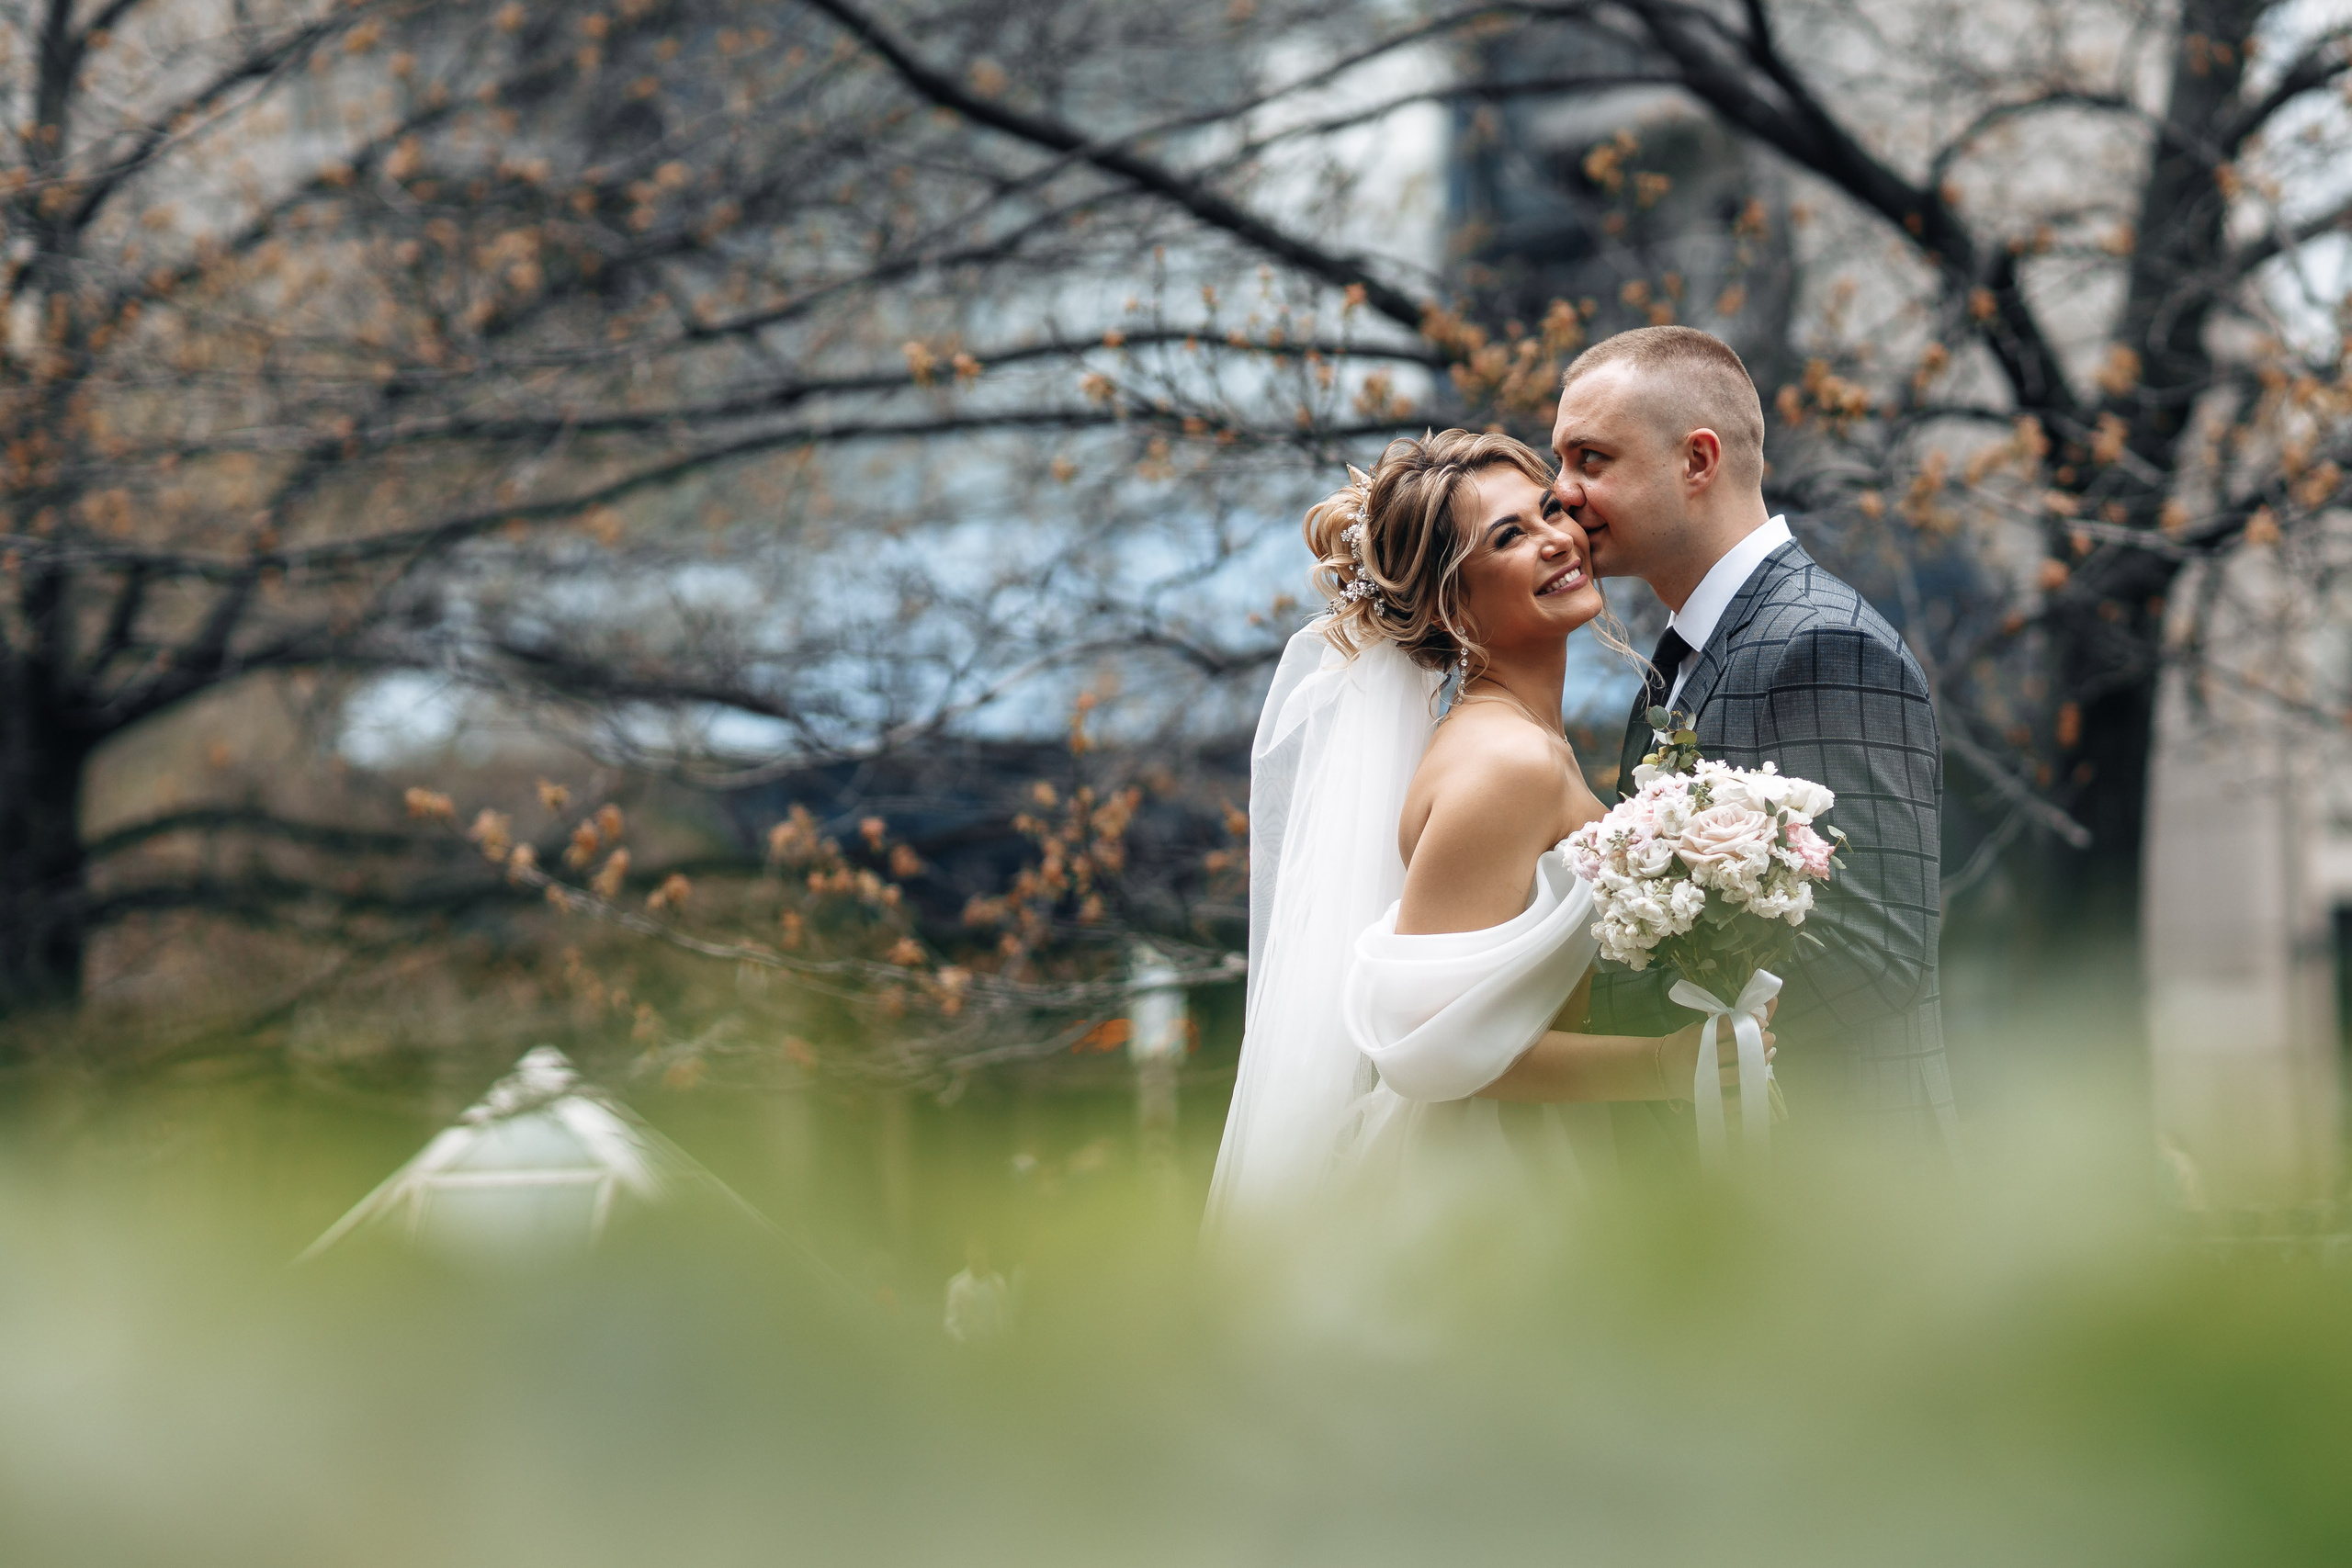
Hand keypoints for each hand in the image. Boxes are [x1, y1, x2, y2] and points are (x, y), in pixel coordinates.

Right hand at [1658, 1023, 1777, 1096]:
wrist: (1660, 1069)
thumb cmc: (1684, 1044)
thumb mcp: (1700, 1028)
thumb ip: (1725, 1021)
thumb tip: (1760, 1006)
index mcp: (1698, 1038)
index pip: (1727, 1026)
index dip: (1749, 1022)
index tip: (1763, 1021)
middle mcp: (1701, 1058)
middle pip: (1737, 1049)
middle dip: (1760, 1042)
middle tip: (1770, 1037)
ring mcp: (1704, 1079)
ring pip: (1739, 1073)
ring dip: (1759, 1062)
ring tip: (1769, 1053)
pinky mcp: (1707, 1096)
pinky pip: (1731, 1099)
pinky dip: (1746, 1092)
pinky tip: (1758, 1080)